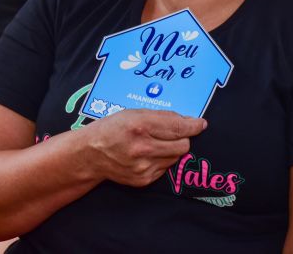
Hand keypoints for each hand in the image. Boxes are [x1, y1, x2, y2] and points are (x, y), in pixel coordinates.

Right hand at [85, 109, 206, 187]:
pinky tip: (148, 155)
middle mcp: (142, 147)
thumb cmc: (113, 128)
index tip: (201, 124)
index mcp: (140, 125)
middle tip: (173, 133)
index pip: (178, 128)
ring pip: (176, 157)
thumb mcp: (134, 113)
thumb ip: (162, 116)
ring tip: (155, 143)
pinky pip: (165, 168)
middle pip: (183, 145)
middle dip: (182, 137)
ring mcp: (143, 166)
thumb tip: (189, 121)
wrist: (91, 154)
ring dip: (172, 149)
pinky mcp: (143, 180)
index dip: (194, 126)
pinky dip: (162, 160)